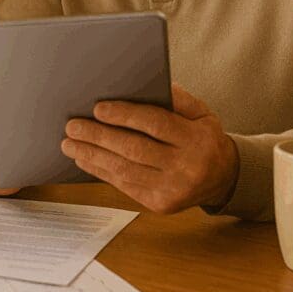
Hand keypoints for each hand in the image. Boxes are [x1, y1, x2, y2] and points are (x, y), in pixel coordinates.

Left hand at [61, 84, 239, 213]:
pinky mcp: (161, 205)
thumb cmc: (204, 137)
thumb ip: (177, 98)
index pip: (156, 124)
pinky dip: (101, 171)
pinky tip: (85, 159)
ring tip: (69, 143)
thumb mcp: (202, 113)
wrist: (223, 177)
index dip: (125, 116)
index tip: (97, 108)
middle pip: (134, 149)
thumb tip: (140, 86)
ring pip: (125, 170)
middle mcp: (187, 167)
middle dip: (99, 136)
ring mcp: (173, 190)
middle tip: (72, 126)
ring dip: (92, 155)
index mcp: (198, 140)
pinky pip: (125, 186)